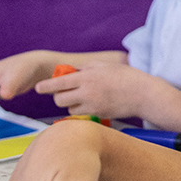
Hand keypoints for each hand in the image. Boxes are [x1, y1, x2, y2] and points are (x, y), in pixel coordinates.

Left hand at [34, 60, 154, 119]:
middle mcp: (87, 92)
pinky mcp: (99, 114)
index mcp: (87, 76)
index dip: (45, 86)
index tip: (37, 88)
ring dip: (70, 103)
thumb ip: (85, 68)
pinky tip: (90, 104)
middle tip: (63, 92)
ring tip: (81, 97)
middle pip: (59, 99)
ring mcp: (92, 105)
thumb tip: (71, 72)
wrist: (143, 94)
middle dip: (58, 96)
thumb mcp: (104, 66)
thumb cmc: (125, 76)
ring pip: (69, 108)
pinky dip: (81, 110)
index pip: (59, 82)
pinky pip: (81, 114)